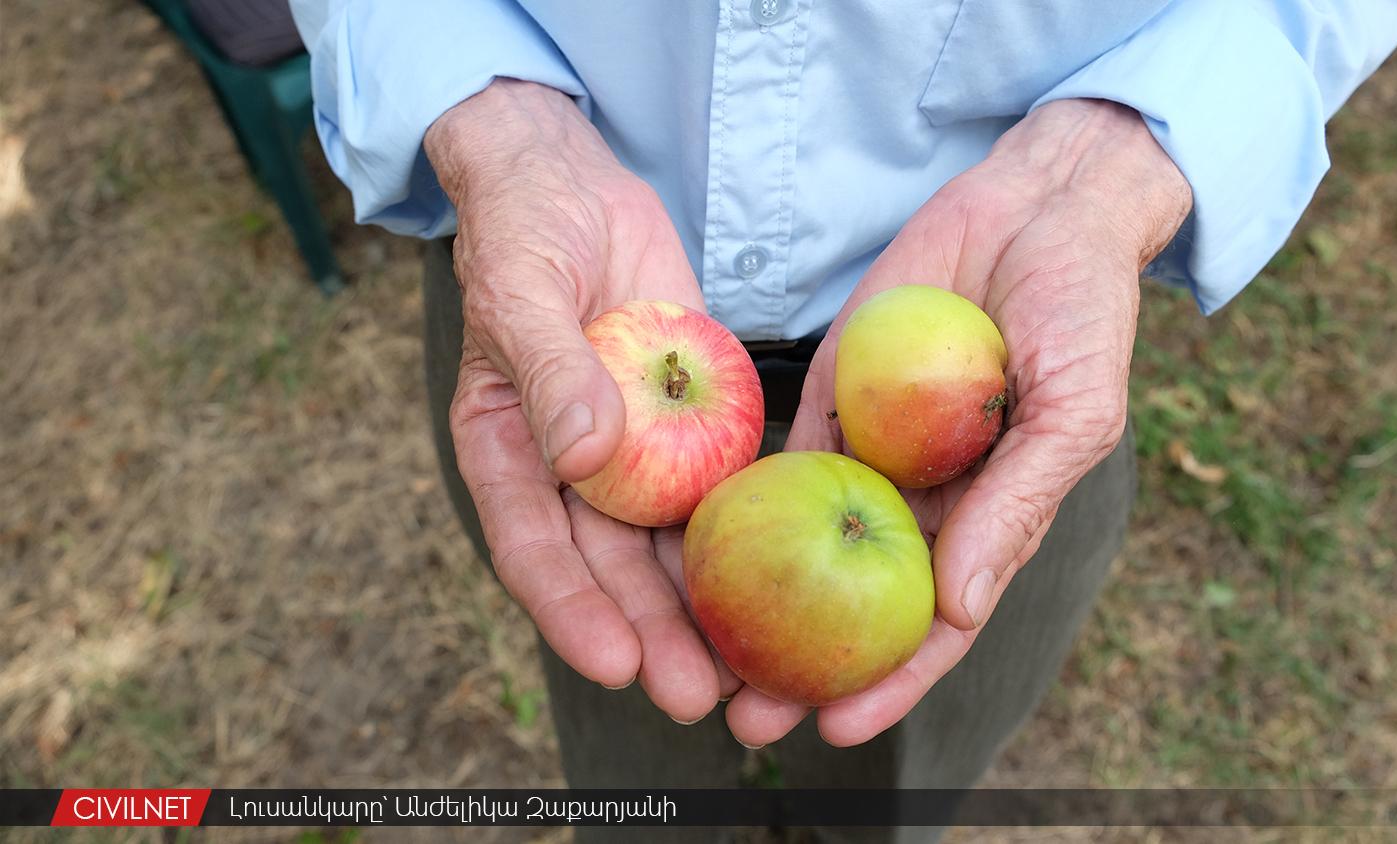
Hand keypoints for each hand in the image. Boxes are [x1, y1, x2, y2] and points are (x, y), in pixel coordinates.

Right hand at [425, 79, 738, 723]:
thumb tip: (585, 459)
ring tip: (743, 672)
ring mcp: (631, 451)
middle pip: (608, 568)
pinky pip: (715, 488)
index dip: (570, 610)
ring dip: (701, 607)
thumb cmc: (526, 227)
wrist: (575, 180)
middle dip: (649, 635)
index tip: (614, 663)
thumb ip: (551, 373)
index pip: (532, 546)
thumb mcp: (524, 287)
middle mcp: (567, 468)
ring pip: (666, 547)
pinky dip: (743, 533)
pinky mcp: (686, 424)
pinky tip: (781, 576)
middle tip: (695, 697)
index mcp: (506, 448)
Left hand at [724, 99, 1191, 746]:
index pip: (936, 621)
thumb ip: (1019, 504)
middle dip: (805, 667)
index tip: (837, 728)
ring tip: (703, 654)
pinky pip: (781, 458)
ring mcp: (872, 448)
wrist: (1039, 204)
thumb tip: (961, 608)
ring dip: (759, 603)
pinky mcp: (830, 394)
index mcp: (987, 517)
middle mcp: (923, 498)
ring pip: (806, 543)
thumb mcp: (1074, 409)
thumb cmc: (1082, 311)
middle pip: (855, 600)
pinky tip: (695, 548)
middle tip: (745, 722)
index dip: (891, 681)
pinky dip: (743, 504)